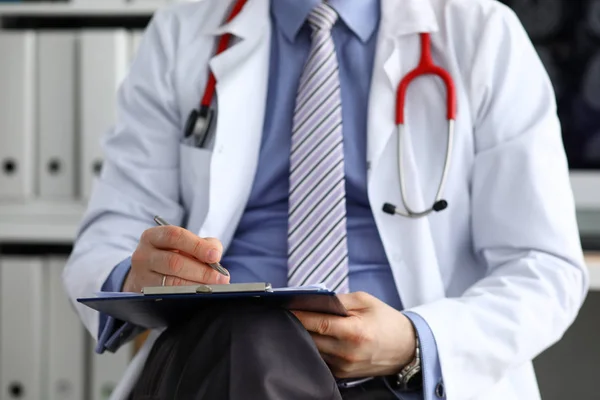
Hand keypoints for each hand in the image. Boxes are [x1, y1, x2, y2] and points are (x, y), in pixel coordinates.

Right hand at [123, 225, 228, 292]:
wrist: (148, 275)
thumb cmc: (173, 255)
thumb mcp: (185, 244)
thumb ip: (204, 245)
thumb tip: (216, 256)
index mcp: (153, 236)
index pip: (175, 236)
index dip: (197, 246)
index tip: (215, 256)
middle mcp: (143, 255)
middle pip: (174, 262)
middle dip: (202, 271)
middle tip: (221, 278)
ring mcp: (141, 277)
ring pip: (171, 283)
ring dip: (197, 286)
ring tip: (215, 288)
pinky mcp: (144, 295)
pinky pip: (168, 297)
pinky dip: (187, 296)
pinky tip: (200, 295)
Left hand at [292, 292, 415, 378]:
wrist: (407, 349)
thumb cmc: (387, 321)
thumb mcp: (366, 302)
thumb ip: (339, 300)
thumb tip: (315, 299)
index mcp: (355, 332)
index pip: (319, 323)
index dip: (300, 315)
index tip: (286, 307)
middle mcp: (347, 353)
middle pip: (311, 338)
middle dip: (299, 325)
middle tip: (289, 313)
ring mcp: (344, 367)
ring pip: (314, 350)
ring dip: (306, 337)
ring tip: (301, 323)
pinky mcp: (343, 375)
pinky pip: (321, 359)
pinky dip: (316, 347)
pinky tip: (315, 337)